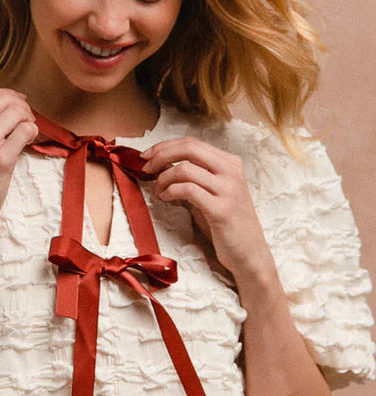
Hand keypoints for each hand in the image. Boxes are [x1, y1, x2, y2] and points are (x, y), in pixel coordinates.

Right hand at [0, 86, 37, 240]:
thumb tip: (4, 107)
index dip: (6, 94)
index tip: (17, 103)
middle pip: (3, 99)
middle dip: (21, 105)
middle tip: (27, 119)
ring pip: (17, 112)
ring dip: (28, 119)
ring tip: (28, 133)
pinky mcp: (1, 159)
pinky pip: (26, 131)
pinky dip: (33, 133)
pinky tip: (29, 143)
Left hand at [142, 137, 275, 285]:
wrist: (249, 253)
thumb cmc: (226, 224)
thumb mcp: (212, 193)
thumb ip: (194, 177)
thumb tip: (162, 166)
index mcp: (230, 163)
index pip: (192, 143)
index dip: (165, 146)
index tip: (147, 155)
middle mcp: (231, 171)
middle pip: (189, 148)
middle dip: (161, 154)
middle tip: (146, 168)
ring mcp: (228, 189)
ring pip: (185, 168)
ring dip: (163, 178)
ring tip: (157, 191)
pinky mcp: (221, 209)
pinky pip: (188, 190)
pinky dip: (170, 191)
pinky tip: (165, 199)